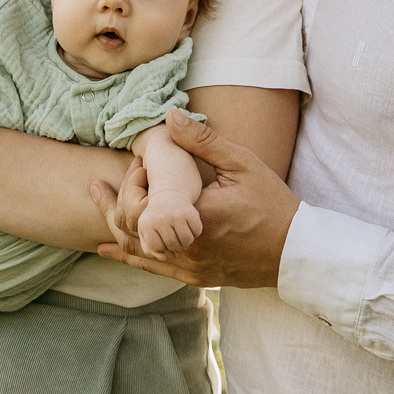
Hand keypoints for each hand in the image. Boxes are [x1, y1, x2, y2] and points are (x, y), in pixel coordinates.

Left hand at [88, 108, 299, 287]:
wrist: (296, 252)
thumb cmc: (273, 204)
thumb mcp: (241, 164)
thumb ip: (203, 141)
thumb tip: (169, 116)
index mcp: (195, 217)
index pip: (143, 201)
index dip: (134, 179)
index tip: (143, 162)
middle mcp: (187, 247)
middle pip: (131, 226)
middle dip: (118, 198)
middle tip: (114, 177)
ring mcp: (190, 266)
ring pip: (136, 249)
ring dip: (113, 225)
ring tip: (97, 199)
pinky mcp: (196, 277)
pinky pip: (152, 268)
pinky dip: (126, 256)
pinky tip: (107, 248)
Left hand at [137, 192, 202, 257]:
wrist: (169, 196)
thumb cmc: (156, 219)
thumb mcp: (147, 232)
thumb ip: (149, 248)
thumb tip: (162, 258)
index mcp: (147, 223)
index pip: (157, 247)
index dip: (161, 246)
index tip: (161, 238)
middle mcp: (161, 218)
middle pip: (172, 245)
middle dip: (174, 244)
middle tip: (172, 234)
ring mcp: (177, 215)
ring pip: (186, 241)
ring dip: (185, 240)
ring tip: (180, 232)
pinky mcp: (191, 213)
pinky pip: (197, 232)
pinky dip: (195, 231)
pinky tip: (188, 225)